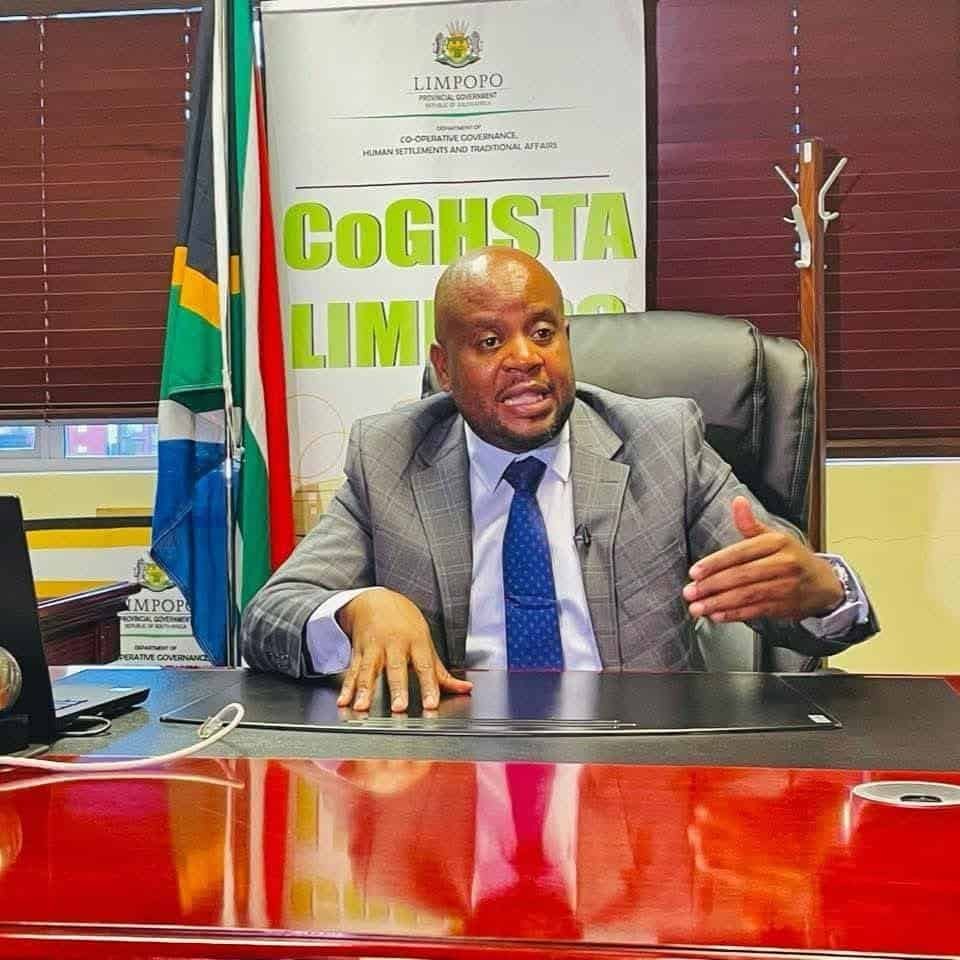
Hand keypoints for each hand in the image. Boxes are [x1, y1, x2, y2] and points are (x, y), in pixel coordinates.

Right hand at [335, 589, 471, 711]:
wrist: (375, 599)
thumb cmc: (404, 622)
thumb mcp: (426, 641)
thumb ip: (441, 671)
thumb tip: (465, 688)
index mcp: (416, 641)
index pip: (425, 667)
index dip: (428, 686)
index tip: (430, 704)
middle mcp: (394, 644)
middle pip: (396, 668)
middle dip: (397, 688)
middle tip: (398, 707)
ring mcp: (374, 647)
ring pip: (369, 670)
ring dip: (365, 689)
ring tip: (362, 706)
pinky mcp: (358, 651)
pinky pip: (352, 671)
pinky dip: (347, 687)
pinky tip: (344, 701)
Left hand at [682, 496, 842, 622]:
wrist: (824, 583)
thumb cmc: (793, 557)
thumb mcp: (774, 536)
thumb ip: (750, 524)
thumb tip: (737, 502)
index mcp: (777, 543)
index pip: (741, 552)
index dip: (716, 563)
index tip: (695, 571)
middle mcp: (783, 564)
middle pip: (742, 576)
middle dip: (712, 585)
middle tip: (690, 592)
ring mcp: (785, 587)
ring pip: (747, 595)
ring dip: (719, 603)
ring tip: (698, 607)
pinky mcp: (785, 606)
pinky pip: (756, 611)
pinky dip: (735, 614)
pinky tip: (717, 615)